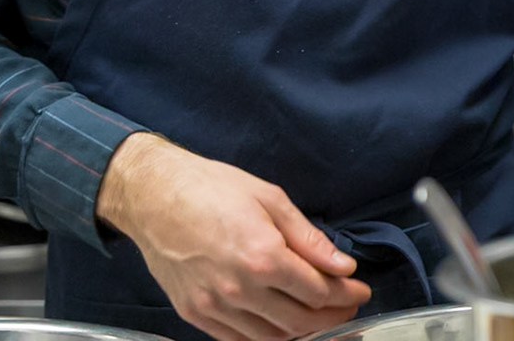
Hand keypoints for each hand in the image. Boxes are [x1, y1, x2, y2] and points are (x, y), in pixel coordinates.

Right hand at [97, 133, 371, 340]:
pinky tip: (280, 324)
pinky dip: (265, 337)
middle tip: (347, 306)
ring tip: (319, 317)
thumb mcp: (271, 199)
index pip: (318, 291)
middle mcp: (239, 289)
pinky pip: (237, 339)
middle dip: (332, 317)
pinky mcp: (194, 313)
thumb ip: (309, 239)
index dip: (345, 294)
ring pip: (270, 337)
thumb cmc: (213, 189)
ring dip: (301, 332)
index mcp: (263, 257)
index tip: (359, 289)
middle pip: (299, 321)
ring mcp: (214, 306)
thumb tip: (342, 265)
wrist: (154, 196)